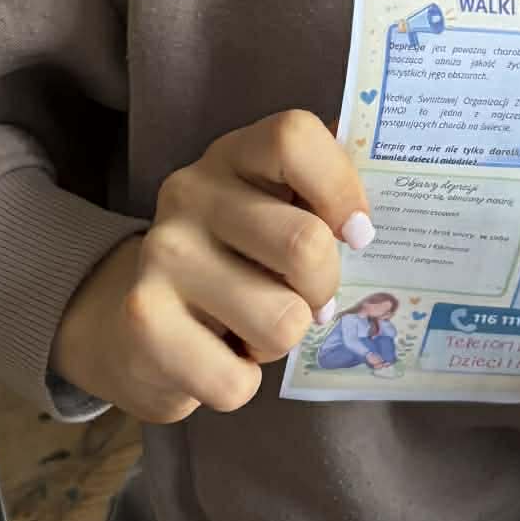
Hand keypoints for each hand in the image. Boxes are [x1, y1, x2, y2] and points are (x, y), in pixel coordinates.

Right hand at [50, 110, 370, 424]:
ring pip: (282, 321)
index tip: (356, 233)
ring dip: (282, 340)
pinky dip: (242, 382)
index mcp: (234, 155)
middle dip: (323, 288)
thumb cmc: (234, 261)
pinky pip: (237, 381)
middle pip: (304, 243)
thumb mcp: (273, 210)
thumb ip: (323, 192)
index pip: (295, 138)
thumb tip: (383, 186)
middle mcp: (190, 194)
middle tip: (306, 298)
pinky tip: (220, 356)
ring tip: (253, 326)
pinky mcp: (143, 320)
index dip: (342, 189)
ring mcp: (162, 255)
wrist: (136, 325)